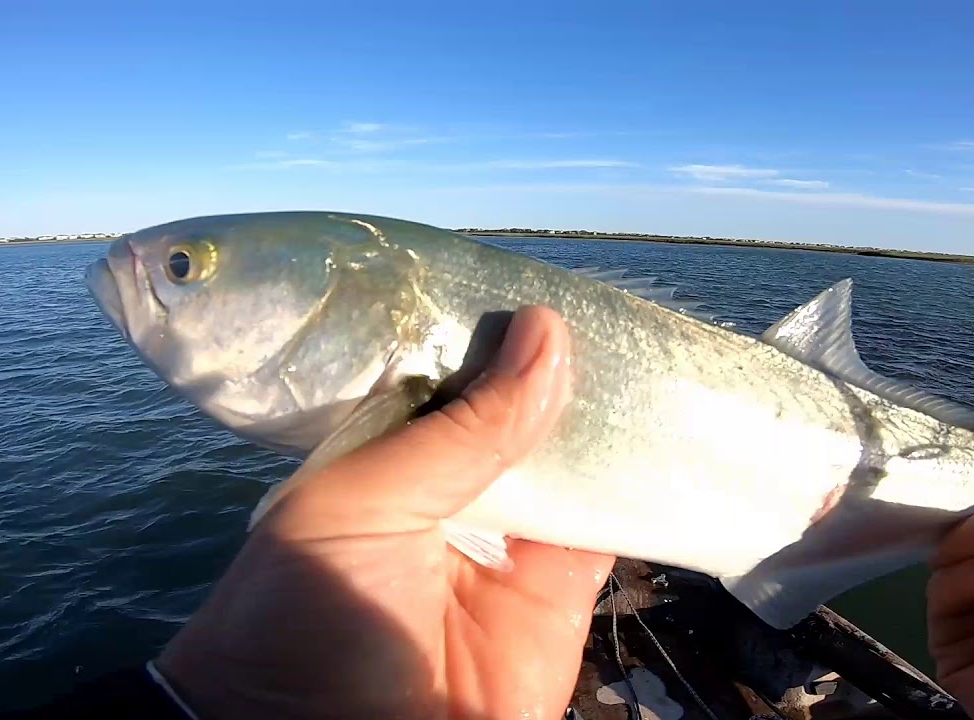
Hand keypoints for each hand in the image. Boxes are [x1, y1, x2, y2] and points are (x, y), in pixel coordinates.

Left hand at [154, 306, 615, 719]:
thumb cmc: (305, 617)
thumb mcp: (361, 505)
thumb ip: (459, 429)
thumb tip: (549, 332)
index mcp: (381, 458)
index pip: (447, 377)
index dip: (495, 333)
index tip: (547, 281)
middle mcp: (446, 493)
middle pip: (516, 417)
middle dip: (558, 370)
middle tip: (615, 306)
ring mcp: (506, 543)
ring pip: (569, 464)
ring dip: (605, 420)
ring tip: (653, 350)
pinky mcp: (558, 594)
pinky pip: (608, 528)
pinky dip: (639, 485)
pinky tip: (668, 428)